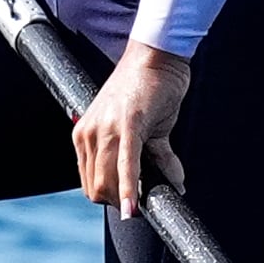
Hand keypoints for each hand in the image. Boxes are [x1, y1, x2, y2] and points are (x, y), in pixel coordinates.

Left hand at [74, 40, 191, 214]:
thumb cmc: (150, 87)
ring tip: (145, 201)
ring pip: (108, 182)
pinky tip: (135, 207)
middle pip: (97, 187)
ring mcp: (106, 129)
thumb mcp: (147, 127)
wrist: (157, 55)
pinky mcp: (128, 125)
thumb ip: (157, 157)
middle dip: (118, 201)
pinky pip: (127, 165)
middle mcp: (89, 133)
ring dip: (127, 198)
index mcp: (86, 134)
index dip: (110, 196)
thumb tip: (177, 185)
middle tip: (141, 203)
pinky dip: (130, 190)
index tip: (130, 201)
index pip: (90, 181)